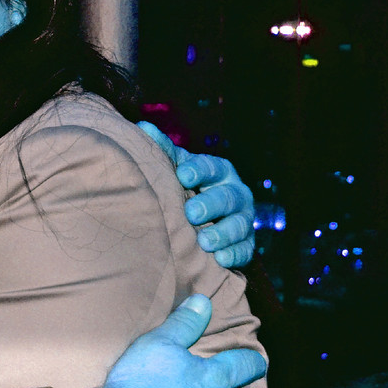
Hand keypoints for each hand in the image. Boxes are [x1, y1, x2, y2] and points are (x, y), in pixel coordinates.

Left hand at [137, 121, 254, 267]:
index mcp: (219, 171)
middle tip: (192, 213)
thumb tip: (143, 128)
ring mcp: (242, 218)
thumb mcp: (177, 168)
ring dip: (223, 233)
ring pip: (239, 224)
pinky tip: (220, 260)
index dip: (198, 171)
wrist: (203, 217)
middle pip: (227, 197)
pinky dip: (234, 254)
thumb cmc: (186, 187)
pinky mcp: (245, 242)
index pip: (211, 167)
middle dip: (210, 204)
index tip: (182, 176)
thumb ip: (163, 151)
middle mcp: (235, 193)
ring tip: (205, 241)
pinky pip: (245, 249)